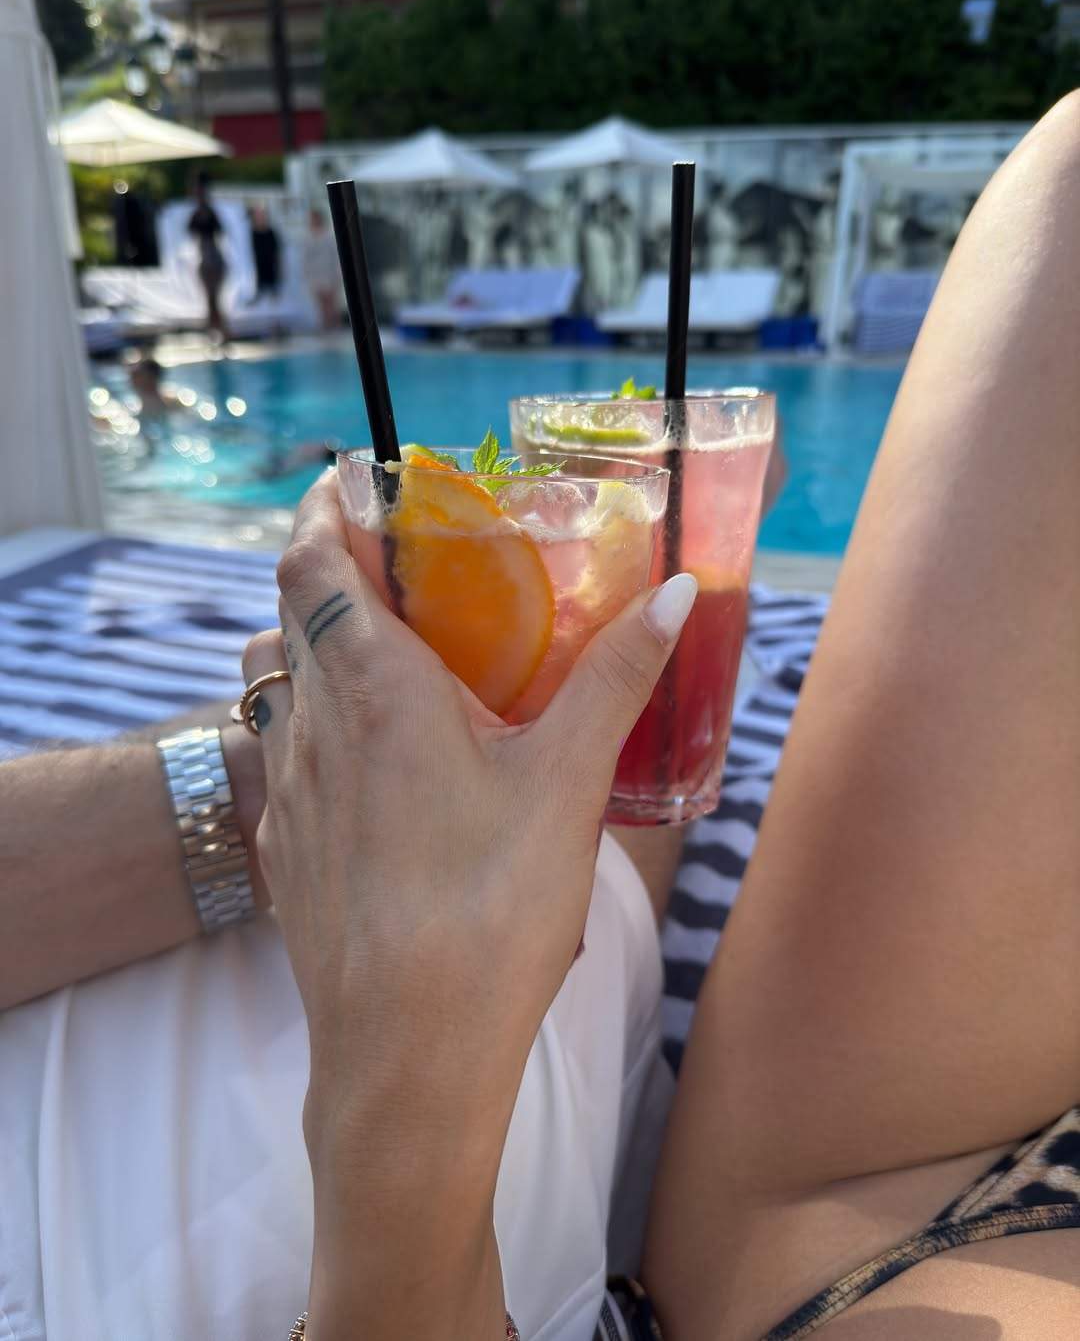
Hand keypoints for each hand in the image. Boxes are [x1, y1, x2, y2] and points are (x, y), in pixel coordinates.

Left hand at [243, 471, 694, 1334]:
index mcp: (370, 688)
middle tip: (404, 566)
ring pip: (280, 684)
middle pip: (290, 613)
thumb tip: (674, 595)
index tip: (352, 483)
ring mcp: (287, 790)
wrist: (408, 1053)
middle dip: (335, 572)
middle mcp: (309, 725)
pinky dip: (320, 723)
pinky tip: (382, 764)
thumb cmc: (488, 911)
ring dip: (321, 649)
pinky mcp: (287, 847)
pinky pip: (286, 754)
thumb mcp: (567, 781)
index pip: (306, 560)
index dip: (319, 510)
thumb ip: (617, 678)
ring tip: (394, 657)